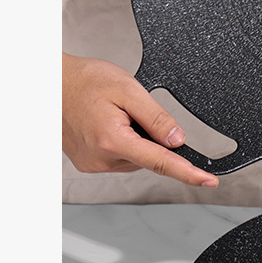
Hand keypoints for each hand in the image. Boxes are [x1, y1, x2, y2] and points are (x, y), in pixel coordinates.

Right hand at [62, 53, 218, 187]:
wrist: (51, 82)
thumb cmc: (84, 80)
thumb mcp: (128, 89)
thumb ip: (156, 117)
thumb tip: (178, 140)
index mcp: (113, 141)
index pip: (161, 162)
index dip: (189, 173)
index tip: (209, 181)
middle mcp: (101, 159)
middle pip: (148, 157)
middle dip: (151, 136)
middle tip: (131, 110)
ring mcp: (93, 163)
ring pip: (135, 157)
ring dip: (136, 138)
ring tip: (114, 114)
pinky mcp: (88, 162)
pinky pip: (119, 156)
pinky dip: (123, 142)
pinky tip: (108, 123)